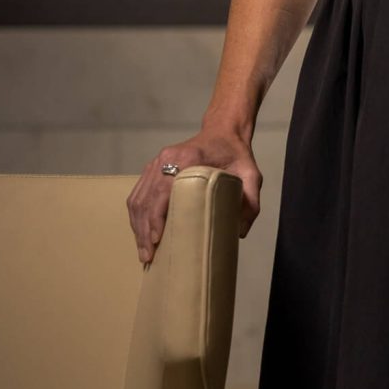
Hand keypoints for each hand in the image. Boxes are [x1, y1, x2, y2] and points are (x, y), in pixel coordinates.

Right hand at [127, 126, 261, 266]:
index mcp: (187, 159)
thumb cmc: (236, 154)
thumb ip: (251, 200)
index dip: (156, 217)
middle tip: (148, 257)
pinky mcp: (153, 167)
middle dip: (144, 231)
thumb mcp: (251, 174)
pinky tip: (140, 233)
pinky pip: (138, 193)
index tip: (157, 240)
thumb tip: (240, 232)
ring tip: (143, 251)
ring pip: (138, 198)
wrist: (223, 131)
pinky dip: (137, 216)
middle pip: (146, 199)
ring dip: (137, 226)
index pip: (163, 191)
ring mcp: (156, 162)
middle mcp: (166, 159)